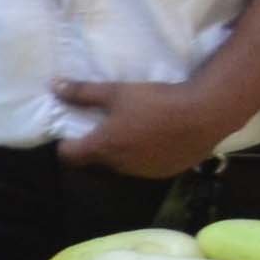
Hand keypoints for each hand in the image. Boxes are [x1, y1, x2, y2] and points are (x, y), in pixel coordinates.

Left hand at [57, 74, 236, 182]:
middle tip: (99, 128)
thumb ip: (83, 92)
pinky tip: (153, 140)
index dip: (65, 145)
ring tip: (129, 132)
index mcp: (103, 148)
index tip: (69, 132)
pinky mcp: (166, 172)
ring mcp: (144, 172)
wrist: (205, 114)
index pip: (69, 156)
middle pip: (95, 162)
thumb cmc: (156, 101)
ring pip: (121, 167)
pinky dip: (142, 157)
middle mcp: (120, 166)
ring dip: (119, 154)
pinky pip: (145, 167)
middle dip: (93, 148)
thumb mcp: (116, 92)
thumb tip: (54, 86)